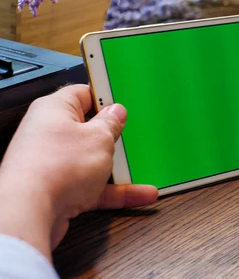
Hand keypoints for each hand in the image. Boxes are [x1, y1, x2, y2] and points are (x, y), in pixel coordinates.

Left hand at [0, 85, 157, 259]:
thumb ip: (111, 123)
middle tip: (130, 136)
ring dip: (117, 168)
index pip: (84, 93)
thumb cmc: (54, 169)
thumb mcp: (100, 138)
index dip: (106, 97)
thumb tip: (116, 113)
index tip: (124, 103)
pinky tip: (136, 195)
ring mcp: (52, 163)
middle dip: (112, 136)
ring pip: (92, 161)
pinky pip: (92, 186)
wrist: (29, 213)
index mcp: (54, 110)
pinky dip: (113, 191)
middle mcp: (49, 134)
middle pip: (88, 130)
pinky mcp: (57, 189)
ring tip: (140, 170)